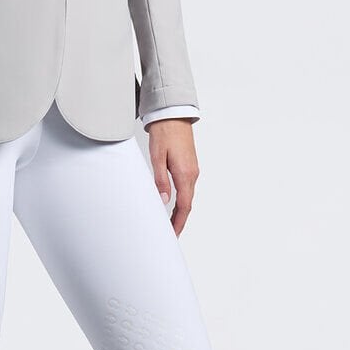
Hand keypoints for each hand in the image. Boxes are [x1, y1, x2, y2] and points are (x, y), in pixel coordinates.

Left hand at [146, 117, 197, 235]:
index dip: (178, 222)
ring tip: (168, 224)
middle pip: (187, 204)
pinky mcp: (189, 166)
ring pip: (187, 197)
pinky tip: (172, 205)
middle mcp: (192, 174)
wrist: (174, 115)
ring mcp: (192, 170)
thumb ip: (160, 180)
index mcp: (184, 174)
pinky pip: (186, 189)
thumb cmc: (165, 133)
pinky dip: (181, 201)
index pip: (183, 206)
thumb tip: (163, 200)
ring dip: (179, 212)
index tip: (172, 234)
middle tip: (169, 234)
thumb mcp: (157, 157)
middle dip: (179, 221)